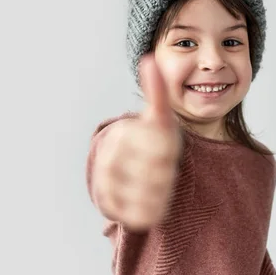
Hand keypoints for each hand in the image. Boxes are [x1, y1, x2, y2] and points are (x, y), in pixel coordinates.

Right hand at [93, 54, 180, 230]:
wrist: (121, 169)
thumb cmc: (149, 141)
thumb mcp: (157, 118)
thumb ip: (157, 92)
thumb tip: (149, 59)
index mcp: (125, 131)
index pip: (161, 146)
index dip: (169, 153)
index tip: (167, 153)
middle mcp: (111, 155)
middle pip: (161, 172)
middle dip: (168, 173)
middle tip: (165, 170)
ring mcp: (106, 180)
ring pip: (152, 195)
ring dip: (161, 193)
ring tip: (158, 185)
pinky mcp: (107, 204)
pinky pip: (141, 215)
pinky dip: (152, 211)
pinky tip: (150, 201)